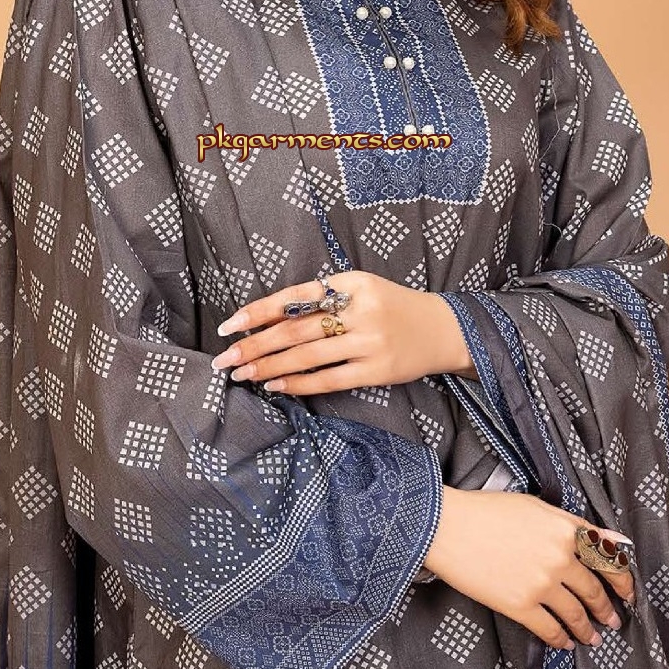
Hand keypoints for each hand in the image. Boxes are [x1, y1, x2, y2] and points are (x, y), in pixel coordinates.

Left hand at [211, 273, 473, 395]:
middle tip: (225, 358)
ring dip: (270, 367)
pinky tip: (275, 386)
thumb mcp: (361, 288)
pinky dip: (298, 384)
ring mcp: (370, 341)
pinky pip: (329, 379)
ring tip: (242, 374)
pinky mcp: (378, 370)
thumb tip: (268, 319)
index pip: (295, 296)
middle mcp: (360, 309)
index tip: (229, 325)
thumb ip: (323, 298)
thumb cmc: (392, 307)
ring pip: (307, 355)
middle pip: (296, 328)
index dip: (259, 311)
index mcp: (352, 282)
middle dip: (255, 344)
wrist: (443, 329)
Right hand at [424, 486, 636, 648]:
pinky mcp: (520, 606)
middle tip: (612, 620)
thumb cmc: (487, 510)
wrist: (447, 526)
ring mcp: (541, 584)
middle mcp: (560, 558)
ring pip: (576, 614)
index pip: (608, 559)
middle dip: (606, 608)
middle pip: (594, 590)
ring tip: (593, 638)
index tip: (628, 593)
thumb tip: (614, 540)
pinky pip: (550, 629)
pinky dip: (560, 639)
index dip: (622, 580)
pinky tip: (563, 642)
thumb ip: (575, 525)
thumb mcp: (536, 507)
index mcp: (565, 530)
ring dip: (587, 629)